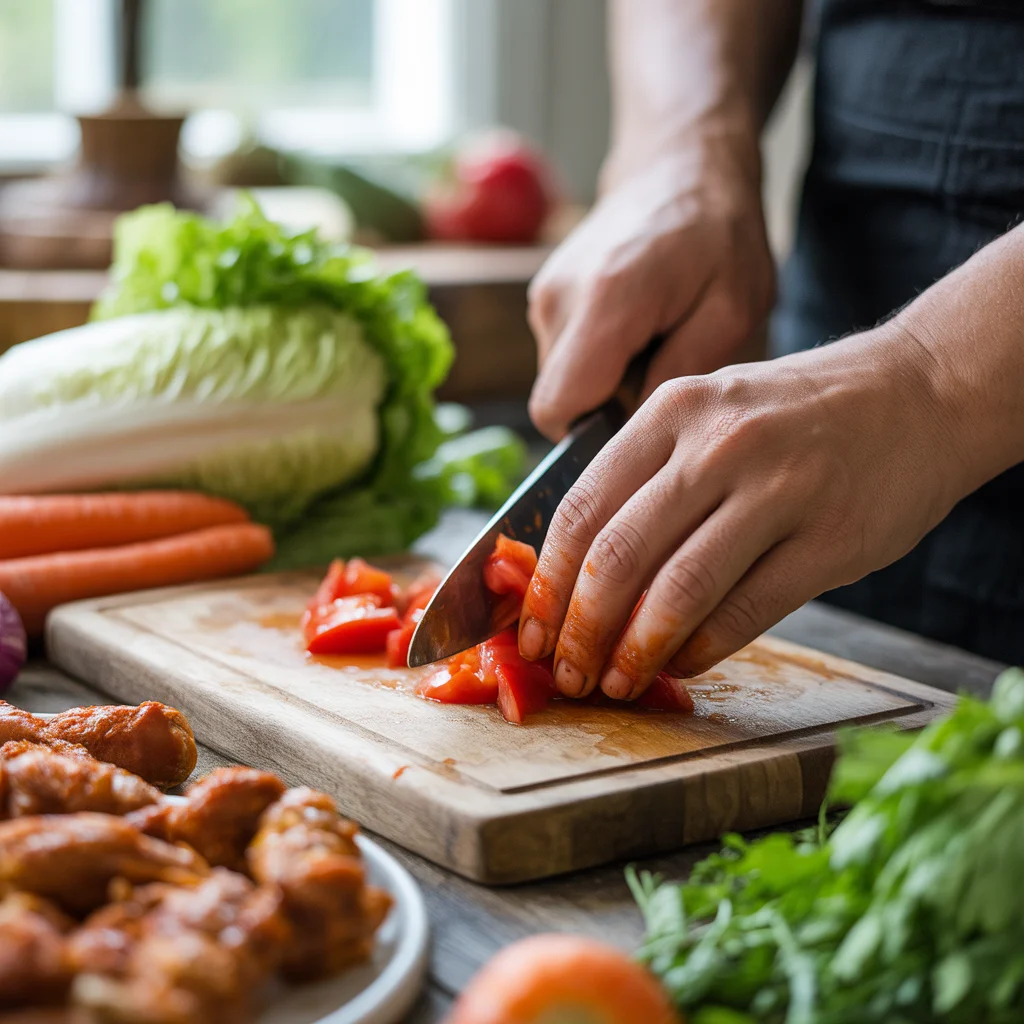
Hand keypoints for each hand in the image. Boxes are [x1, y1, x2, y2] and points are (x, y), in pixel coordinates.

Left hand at [517, 325, 969, 697]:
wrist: (918, 393)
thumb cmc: (794, 418)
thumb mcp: (708, 418)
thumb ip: (645, 483)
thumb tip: (573, 578)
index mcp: (671, 413)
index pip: (579, 509)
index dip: (545, 583)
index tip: (528, 632)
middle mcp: (718, 444)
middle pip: (617, 556)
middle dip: (579, 629)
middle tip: (564, 672)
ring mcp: (777, 490)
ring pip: (678, 590)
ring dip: (635, 651)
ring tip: (615, 683)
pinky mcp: (829, 539)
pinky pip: (744, 611)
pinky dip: (699, 650)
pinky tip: (679, 666)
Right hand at [527, 142, 774, 439]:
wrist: (680, 164)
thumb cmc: (719, 233)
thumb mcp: (732, 308)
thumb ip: (681, 374)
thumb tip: (637, 426)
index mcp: (606, 302)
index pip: (558, 410)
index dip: (595, 437)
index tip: (641, 423)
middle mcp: (559, 300)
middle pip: (556, 402)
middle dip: (604, 409)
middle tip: (659, 375)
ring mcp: (544, 296)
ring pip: (559, 382)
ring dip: (602, 383)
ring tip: (651, 345)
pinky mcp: (545, 297)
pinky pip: (562, 358)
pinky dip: (596, 361)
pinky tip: (634, 330)